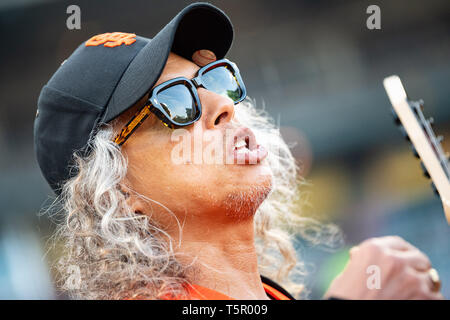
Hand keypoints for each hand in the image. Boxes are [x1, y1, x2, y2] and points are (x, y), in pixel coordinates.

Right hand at [324, 236, 443, 299]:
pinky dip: (427, 301)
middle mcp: (393, 260)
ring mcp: (411, 279)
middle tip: (411, 280)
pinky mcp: (423, 297)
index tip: (404, 261)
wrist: (349, 316)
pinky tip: (412, 302)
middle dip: (416, 269)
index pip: (399, 243)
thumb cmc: (343, 298)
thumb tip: (357, 253)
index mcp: (373, 249)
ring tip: (410, 295)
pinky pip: (435, 297)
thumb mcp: (345, 275)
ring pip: (429, 278)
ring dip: (423, 286)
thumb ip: (358, 262)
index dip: (402, 253)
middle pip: (419, 258)